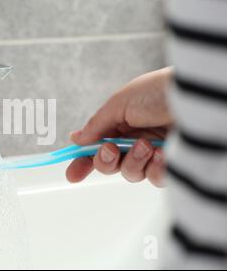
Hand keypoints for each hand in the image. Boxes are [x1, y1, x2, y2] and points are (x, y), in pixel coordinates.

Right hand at [66, 67, 173, 186]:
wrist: (197, 99)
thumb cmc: (159, 91)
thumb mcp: (120, 103)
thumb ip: (96, 125)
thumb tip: (76, 138)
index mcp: (120, 124)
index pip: (96, 147)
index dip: (83, 161)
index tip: (72, 173)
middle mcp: (134, 139)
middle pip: (109, 165)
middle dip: (105, 161)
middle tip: (110, 150)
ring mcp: (153, 153)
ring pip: (131, 174)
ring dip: (133, 161)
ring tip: (147, 145)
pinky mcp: (172, 163)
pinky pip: (155, 179)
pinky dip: (156, 168)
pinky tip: (162, 153)